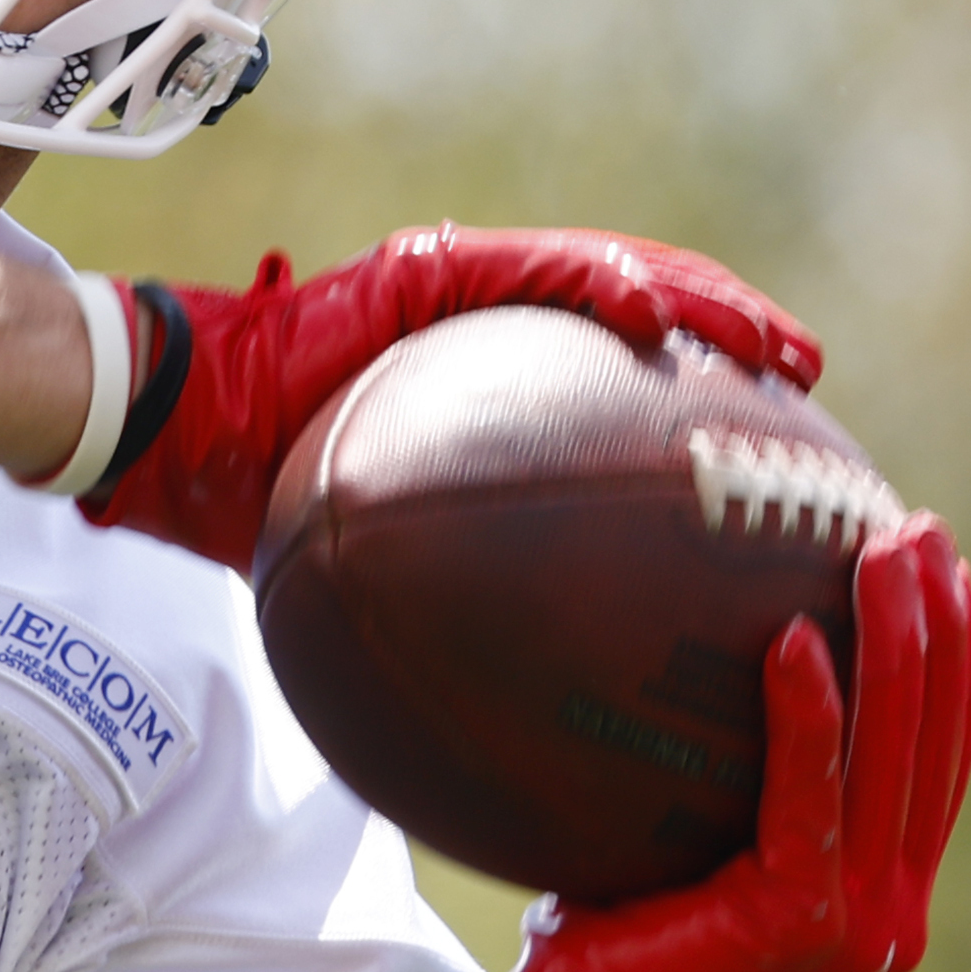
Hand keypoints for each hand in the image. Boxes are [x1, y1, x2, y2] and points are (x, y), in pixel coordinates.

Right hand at [79, 222, 822, 570]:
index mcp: (480, 379)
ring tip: (769, 350)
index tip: (773, 439)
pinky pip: (531, 273)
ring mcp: (455, 287)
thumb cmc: (253, 504)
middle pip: (640, 306)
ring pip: (611, 271)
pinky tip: (655, 327)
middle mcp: (481, 319)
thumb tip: (522, 700)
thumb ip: (450, 588)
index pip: (615, 367)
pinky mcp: (422, 272)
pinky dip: (599, 291)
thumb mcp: (376, 560)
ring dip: (701, 306)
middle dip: (733, 337)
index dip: (702, 388)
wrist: (166, 437)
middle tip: (804, 382)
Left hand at [450, 515, 970, 971]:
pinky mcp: (803, 918)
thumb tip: (678, 655)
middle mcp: (890, 911)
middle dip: (940, 626)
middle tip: (923, 531)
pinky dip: (808, 713)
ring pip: (896, 753)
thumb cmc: (608, 941)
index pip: (939, 759)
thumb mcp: (686, 851)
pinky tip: (792, 637)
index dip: (955, 663)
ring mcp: (858, 920)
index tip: (945, 574)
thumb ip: (724, 784)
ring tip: (883, 549)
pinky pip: (810, 792)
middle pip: (937, 740)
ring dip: (897, 642)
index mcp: (879, 896)